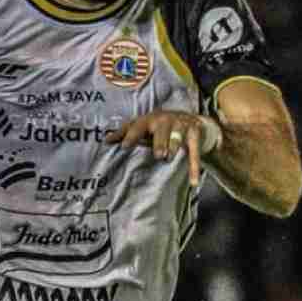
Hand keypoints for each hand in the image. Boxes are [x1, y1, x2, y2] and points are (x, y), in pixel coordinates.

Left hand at [105, 109, 221, 186]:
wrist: (190, 118)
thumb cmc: (159, 125)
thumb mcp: (143, 125)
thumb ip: (126, 133)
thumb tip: (106, 141)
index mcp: (150, 119)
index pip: (138, 126)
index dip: (131, 136)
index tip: (124, 146)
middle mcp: (166, 120)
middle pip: (162, 131)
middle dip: (160, 142)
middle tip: (158, 155)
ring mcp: (182, 125)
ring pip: (178, 137)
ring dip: (174, 147)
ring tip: (170, 157)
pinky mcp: (195, 134)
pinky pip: (195, 151)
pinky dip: (194, 166)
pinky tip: (193, 182)